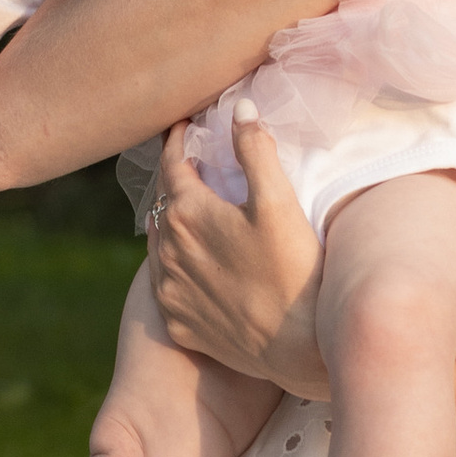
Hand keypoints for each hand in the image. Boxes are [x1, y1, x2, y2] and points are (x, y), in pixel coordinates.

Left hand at [144, 111, 330, 392]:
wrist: (296, 347)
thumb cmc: (293, 270)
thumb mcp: (279, 202)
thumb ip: (256, 150)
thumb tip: (239, 109)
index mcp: (186, 214)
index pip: (172, 164)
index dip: (178, 140)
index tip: (184, 126)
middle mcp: (167, 251)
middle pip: (164, 202)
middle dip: (177, 180)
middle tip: (194, 165)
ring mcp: (168, 291)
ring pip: (159, 243)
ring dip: (172, 224)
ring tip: (192, 213)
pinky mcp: (177, 322)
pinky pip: (166, 283)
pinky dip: (176, 265)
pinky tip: (196, 264)